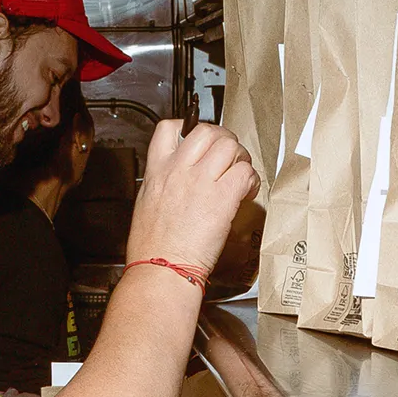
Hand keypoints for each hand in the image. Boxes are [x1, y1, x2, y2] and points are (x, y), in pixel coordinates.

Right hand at [126, 120, 257, 275]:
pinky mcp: (222, 198)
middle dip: (223, 140)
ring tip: (239, 175)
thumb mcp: (146, 205)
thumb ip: (163, 185)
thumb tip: (179, 182)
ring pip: (229, 146)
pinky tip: (246, 192)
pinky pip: (245, 172)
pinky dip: (251, 180)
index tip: (199, 140)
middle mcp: (179, 170)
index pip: (169, 128)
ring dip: (240, 158)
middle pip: (207, 131)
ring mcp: (201, 182)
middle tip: (228, 157)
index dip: (189, 127)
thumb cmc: (152, 248)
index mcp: (157, 171)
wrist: (160, 269)